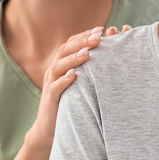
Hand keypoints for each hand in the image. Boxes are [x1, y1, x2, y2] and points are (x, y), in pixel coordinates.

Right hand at [27, 25, 129, 146]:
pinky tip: (73, 76)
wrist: (49, 129)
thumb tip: (109, 57)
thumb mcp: (79, 83)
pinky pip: (55, 88)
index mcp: (61, 65)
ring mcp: (50, 84)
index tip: (100, 29)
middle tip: (98, 37)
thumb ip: (87, 70)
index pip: (70, 44)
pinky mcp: (50, 100)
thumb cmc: (69, 103)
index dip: (84, 35)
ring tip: (87, 53)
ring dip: (73, 58)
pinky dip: (63, 81)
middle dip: (81, 42)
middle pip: (64, 50)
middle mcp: (53, 71)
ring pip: (58, 66)